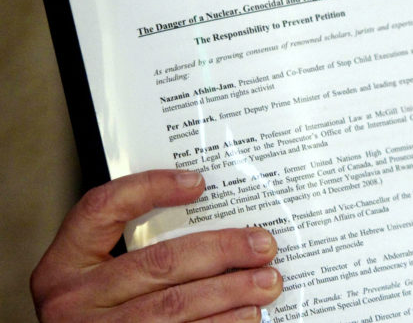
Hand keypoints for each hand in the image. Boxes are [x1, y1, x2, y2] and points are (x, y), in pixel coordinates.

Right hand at [31, 169, 281, 321]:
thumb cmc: (96, 315)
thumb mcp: (97, 280)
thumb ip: (137, 253)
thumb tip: (214, 224)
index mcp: (64, 265)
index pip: (103, 209)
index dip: (150, 188)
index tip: (198, 182)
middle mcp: (74, 300)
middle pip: (160, 262)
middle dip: (221, 252)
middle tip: (263, 246)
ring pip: (175, 305)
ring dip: (231, 293)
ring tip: (267, 283)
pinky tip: (247, 317)